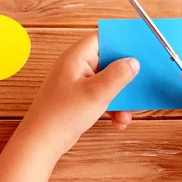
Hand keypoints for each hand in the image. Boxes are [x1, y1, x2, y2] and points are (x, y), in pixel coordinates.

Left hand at [18, 32, 138, 158]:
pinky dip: (112, 107)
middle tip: (138, 84)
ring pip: (107, 82)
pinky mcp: (79, 99)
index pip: (102, 38)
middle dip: (124, 76)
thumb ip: (118, 74)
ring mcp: (77, 83)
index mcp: (77, 57)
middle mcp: (76, 66)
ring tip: (126, 114)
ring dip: (120, 97)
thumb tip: (133, 62)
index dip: (121, 41)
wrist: (41, 143)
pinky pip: (101, 96)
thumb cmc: (62, 115)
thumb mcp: (97, 93)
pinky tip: (118, 122)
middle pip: (108, 61)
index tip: (139, 48)